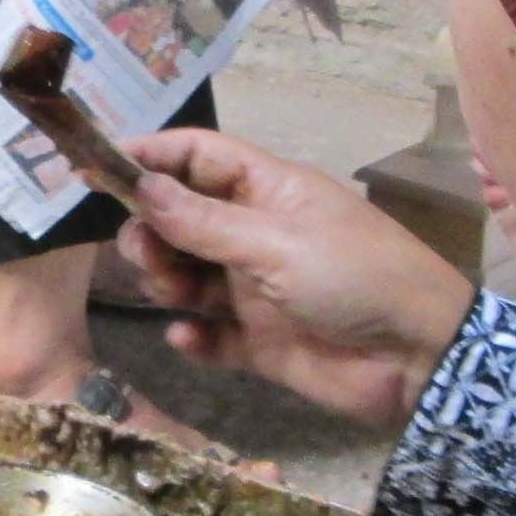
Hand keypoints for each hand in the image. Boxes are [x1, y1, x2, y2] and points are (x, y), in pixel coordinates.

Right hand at [117, 129, 476, 431]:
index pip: (197, 156)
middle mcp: (256, 234)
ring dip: (167, 281)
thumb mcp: (276, 242)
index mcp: (268, 191)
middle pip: (179, 219)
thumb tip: (140, 184)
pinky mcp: (259, 343)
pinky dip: (192, 335)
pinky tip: (188, 337)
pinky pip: (208, 334)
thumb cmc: (356, 277)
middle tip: (146, 253)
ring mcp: (256, 289)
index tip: (96, 170)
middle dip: (151, 231)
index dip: (149, 158)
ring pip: (185, 277)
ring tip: (174, 295)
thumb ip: (203, 221)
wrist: (419, 359)